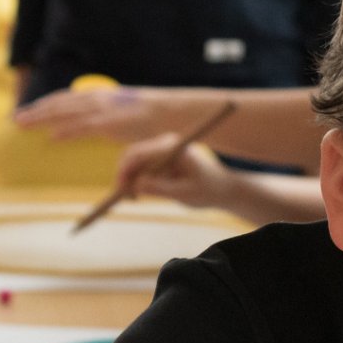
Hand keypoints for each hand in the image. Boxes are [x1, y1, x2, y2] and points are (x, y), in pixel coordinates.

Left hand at [16, 84, 209, 142]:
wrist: (173, 112)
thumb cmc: (150, 117)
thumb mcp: (122, 113)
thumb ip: (104, 118)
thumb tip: (93, 124)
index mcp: (99, 96)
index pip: (66, 99)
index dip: (45, 105)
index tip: (27, 111)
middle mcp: (98, 99)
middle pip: (60, 103)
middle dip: (36, 110)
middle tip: (15, 118)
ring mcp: (104, 109)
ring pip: (66, 112)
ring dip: (42, 118)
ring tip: (23, 124)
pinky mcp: (112, 123)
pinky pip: (85, 127)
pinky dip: (67, 131)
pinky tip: (52, 137)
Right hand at [113, 133, 243, 213]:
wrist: (222, 188)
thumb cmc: (207, 191)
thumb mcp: (184, 194)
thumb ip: (161, 189)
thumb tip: (136, 186)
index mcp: (173, 147)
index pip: (139, 153)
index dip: (125, 171)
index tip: (120, 190)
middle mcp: (165, 142)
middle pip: (132, 155)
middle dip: (124, 176)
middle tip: (122, 198)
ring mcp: (162, 148)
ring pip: (134, 162)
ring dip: (129, 180)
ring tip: (133, 200)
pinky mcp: (160, 157)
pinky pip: (140, 166)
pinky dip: (135, 180)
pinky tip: (137, 195)